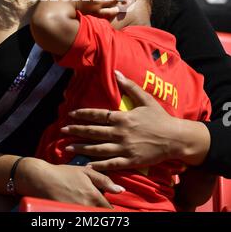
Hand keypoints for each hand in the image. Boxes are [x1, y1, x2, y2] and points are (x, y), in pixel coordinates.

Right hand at [16, 158, 124, 207]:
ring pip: (89, 216)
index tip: (108, 207)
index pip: (108, 210)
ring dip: (90, 211)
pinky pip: (77, 217)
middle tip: (93, 202)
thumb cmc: (63, 173)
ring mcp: (75, 212)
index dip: (110, 210)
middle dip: (99, 210)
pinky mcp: (65, 215)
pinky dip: (79, 213)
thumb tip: (120, 190)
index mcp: (93, 196)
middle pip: (99, 215)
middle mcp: (86, 207)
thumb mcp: (85, 172)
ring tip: (83, 202)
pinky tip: (75, 205)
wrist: (40, 179)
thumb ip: (104, 180)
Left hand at [61, 71, 183, 170]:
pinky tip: (86, 165)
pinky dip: (98, 165)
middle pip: (94, 132)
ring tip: (67, 147)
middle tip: (62, 131)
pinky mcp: (130, 161)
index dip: (83, 114)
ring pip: (98, 149)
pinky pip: (111, 164)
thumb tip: (116, 72)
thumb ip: (129, 86)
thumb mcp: (145, 99)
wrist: (174, 138)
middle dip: (76, 131)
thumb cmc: (160, 117)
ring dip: (82, 148)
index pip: (98, 115)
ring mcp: (124, 148)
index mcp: (123, 118)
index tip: (71, 114)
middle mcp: (120, 133)